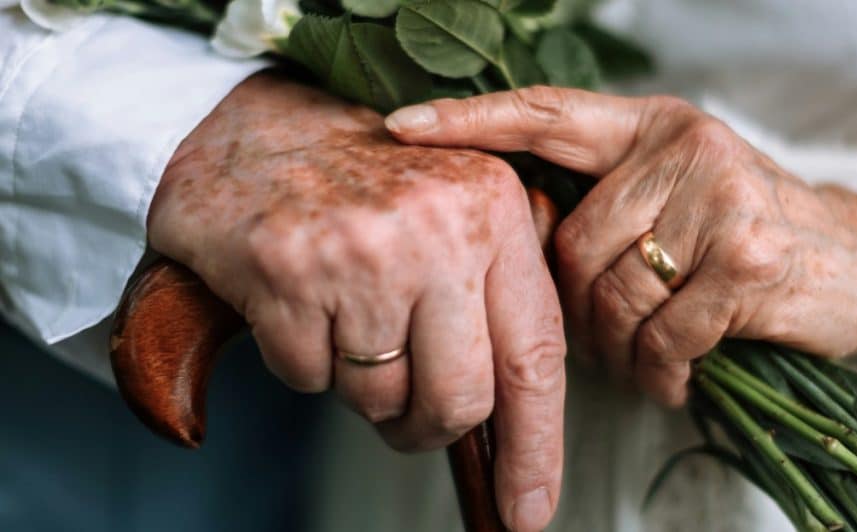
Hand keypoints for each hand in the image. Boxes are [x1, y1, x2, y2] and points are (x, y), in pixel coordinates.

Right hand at [148, 73, 564, 530]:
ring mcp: (358, 250)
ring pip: (378, 398)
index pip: (534, 355)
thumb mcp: (457, 210)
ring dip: (362, 385)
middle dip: (431, 427)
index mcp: (493, 210)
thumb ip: (497, 295)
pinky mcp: (284, 271)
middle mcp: (435, 227)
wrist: (254, 129)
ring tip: (347, 317)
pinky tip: (302, 303)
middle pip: (459, 398)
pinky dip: (305, 362)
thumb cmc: (365, 182)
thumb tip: (515, 421)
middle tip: (408, 415)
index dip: (536, 443)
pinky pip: (308, 379)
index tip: (529, 506)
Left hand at [385, 87, 856, 405]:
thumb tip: (519, 243)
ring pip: (614, 293)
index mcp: (654, 126)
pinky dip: (659, 372)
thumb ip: (611, 202)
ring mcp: (722, 199)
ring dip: (618, 348)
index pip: (549, 113)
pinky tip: (676, 377)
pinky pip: (662, 335)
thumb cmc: (749, 236)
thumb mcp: (681, 194)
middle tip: (603, 339)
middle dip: (577, 309)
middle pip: (574, 241)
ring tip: (643, 359)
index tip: (402, 127)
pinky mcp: (749, 260)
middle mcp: (686, 147)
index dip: (472, 120)